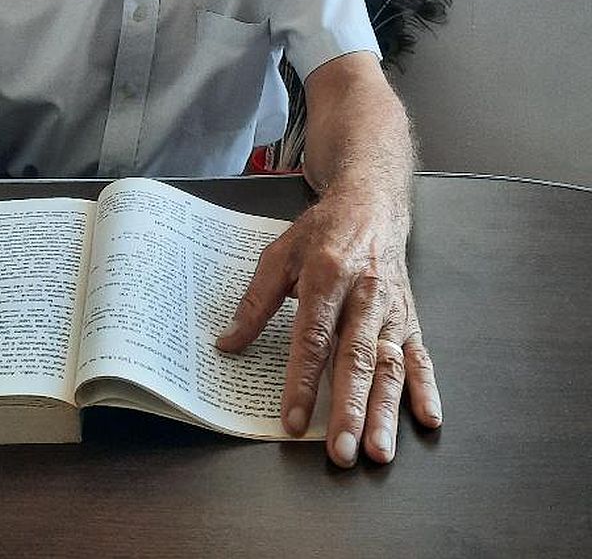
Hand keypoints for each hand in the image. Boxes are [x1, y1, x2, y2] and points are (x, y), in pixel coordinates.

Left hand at [217, 193, 441, 464]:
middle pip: (356, 358)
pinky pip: (421, 356)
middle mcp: (364, 294)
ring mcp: (391, 309)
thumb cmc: (322, 232)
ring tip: (379, 450)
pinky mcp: (410, 318)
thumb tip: (228, 343)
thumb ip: (255, 301)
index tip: (292, 420)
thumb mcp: (280, 254)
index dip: (302, 380)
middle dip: (350, 408)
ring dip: (386, 410)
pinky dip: (427, 388)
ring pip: (390, 364)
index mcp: (327, 275)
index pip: (314, 337)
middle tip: (342, 451)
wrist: (370, 204)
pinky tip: (428, 419)